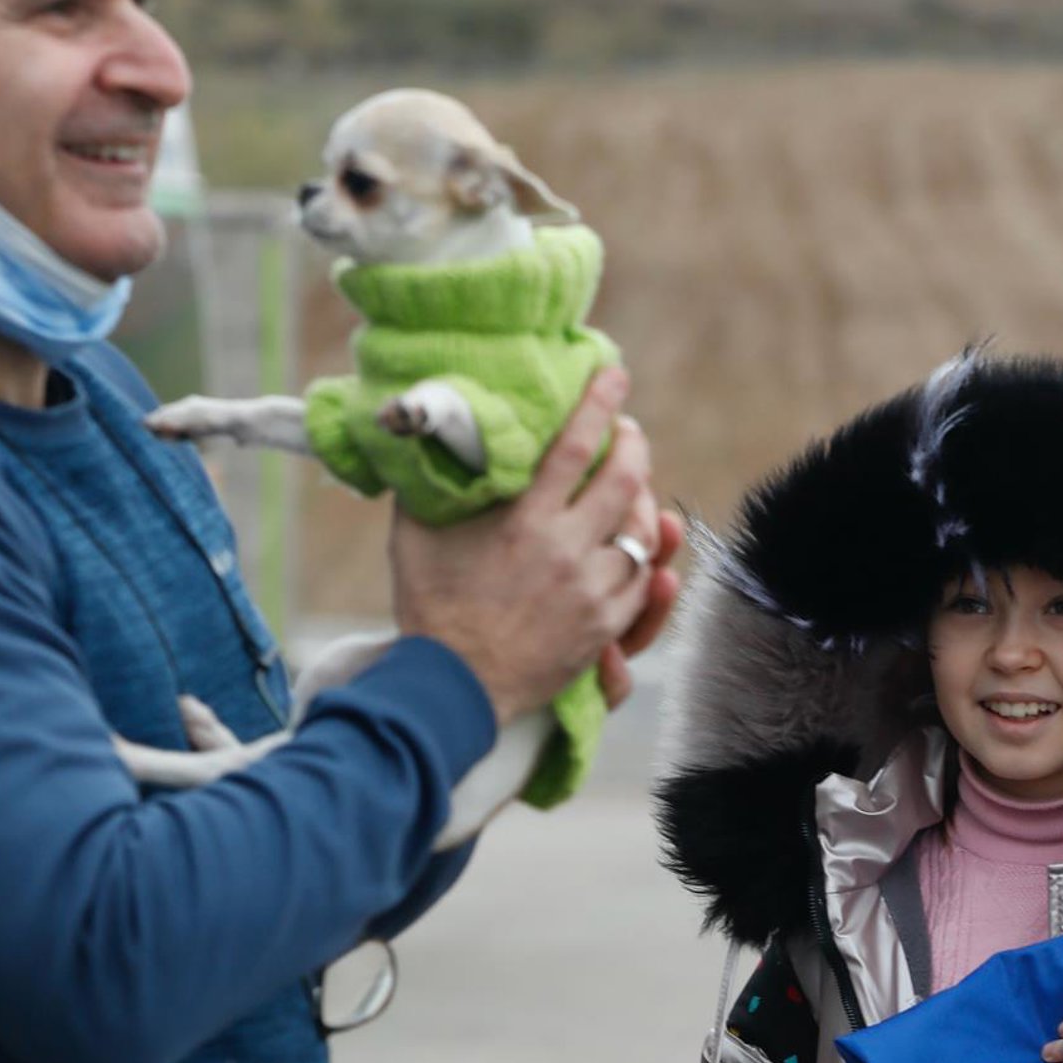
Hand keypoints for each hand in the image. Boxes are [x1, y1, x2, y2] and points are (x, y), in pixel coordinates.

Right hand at [389, 366, 678, 721]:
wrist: (453, 686)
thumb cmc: (430, 610)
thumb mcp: (415, 538)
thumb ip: (427, 485)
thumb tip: (415, 433)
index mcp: (526, 524)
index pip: (575, 449)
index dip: (599, 405)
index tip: (615, 375)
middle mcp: (568, 553)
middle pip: (626, 484)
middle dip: (634, 448)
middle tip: (628, 432)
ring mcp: (592, 593)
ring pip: (643, 535)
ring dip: (645, 505)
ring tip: (634, 489)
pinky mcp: (605, 628)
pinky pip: (644, 584)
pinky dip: (647, 560)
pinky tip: (638, 545)